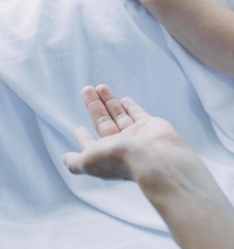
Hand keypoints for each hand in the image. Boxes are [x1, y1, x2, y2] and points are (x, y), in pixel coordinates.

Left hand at [62, 84, 200, 192]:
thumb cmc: (119, 160)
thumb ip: (75, 161)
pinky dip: (130, 107)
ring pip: (119, 115)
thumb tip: (65, 159)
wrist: (153, 157)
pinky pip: (137, 113)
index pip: (91, 144)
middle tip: (87, 89)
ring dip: (109, 101)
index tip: (79, 128)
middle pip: (104, 123)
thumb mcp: (87, 162)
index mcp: (105, 155)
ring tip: (99, 86)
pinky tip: (123, 99)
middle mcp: (120, 145)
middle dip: (94, 107)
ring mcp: (135, 135)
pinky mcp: (148, 125)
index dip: (84, 137)